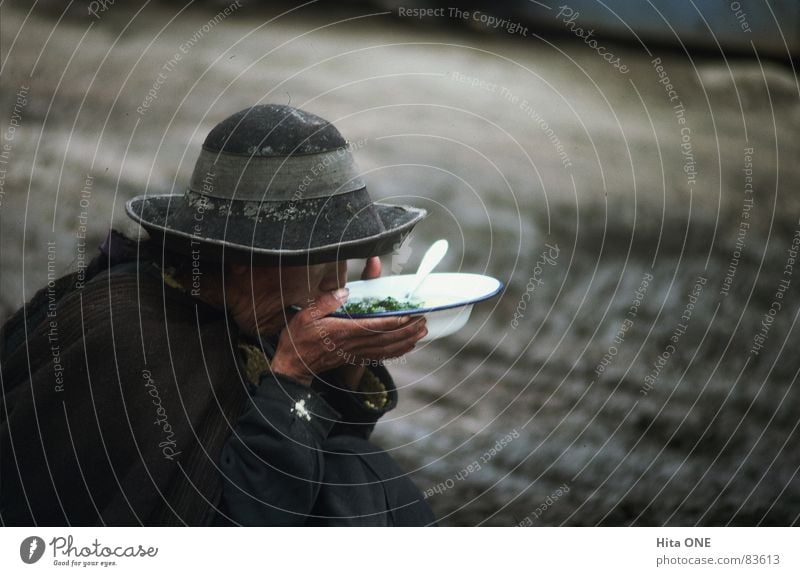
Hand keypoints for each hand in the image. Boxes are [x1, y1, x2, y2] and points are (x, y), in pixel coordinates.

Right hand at [272, 258, 426, 385]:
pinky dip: (397, 351)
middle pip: (388, 337)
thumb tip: (347, 292)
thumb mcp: (306, 314)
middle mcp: (354, 343)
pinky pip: (381, 355)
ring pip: (388, 347)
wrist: (293, 366)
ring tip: (423, 332)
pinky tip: (407, 346)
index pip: (376, 325)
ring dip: (407, 340)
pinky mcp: (355, 357)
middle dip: (408, 329)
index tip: (411, 314)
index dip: (396, 321)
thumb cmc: (298, 339)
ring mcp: (356, 352)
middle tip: (425, 321)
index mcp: (344, 331)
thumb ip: (327, 301)